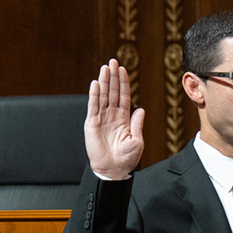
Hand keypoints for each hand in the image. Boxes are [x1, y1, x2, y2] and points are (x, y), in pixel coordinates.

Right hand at [85, 59, 145, 178]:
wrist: (113, 170)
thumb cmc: (126, 159)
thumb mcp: (137, 141)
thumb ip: (137, 124)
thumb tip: (140, 109)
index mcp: (123, 119)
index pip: (123, 96)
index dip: (123, 83)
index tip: (123, 70)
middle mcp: (111, 116)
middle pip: (112, 92)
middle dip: (113, 77)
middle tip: (113, 61)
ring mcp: (101, 118)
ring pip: (102, 96)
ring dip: (104, 81)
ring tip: (105, 68)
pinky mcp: (92, 124)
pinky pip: (93, 106)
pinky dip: (94, 95)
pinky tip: (96, 84)